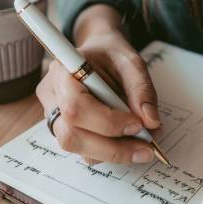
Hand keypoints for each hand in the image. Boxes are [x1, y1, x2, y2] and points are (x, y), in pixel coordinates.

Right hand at [36, 5, 160, 164]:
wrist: (98, 51)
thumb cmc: (110, 53)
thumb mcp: (131, 61)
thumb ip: (141, 89)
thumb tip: (150, 122)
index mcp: (63, 72)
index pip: (76, 106)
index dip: (107, 122)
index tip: (138, 124)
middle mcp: (52, 96)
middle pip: (70, 135)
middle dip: (112, 148)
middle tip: (146, 149)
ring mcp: (53, 114)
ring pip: (76, 147)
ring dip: (113, 152)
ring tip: (142, 145)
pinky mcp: (63, 128)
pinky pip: (83, 149)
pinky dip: (108, 151)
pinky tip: (128, 142)